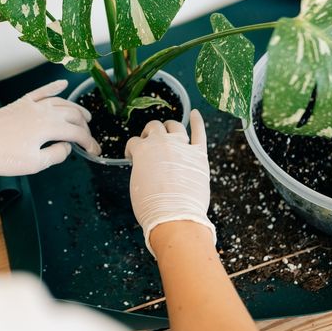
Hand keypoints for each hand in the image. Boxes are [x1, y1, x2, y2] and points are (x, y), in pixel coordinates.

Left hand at [0, 79, 100, 176]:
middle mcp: (43, 111)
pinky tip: (62, 83)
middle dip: (84, 126)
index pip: (77, 133)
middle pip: (72, 114)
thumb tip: (67, 147)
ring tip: (84, 116)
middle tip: (89, 136)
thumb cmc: (2, 156)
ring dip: (75, 107)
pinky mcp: (20, 103)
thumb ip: (56, 154)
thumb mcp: (33, 164)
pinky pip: (41, 92)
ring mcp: (31, 105)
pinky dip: (53, 87)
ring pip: (60, 102)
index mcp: (48, 126)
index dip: (89, 142)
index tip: (95, 152)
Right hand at [125, 109, 214, 255]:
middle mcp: (161, 143)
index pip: (134, 141)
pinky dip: (197, 121)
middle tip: (150, 142)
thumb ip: (141, 168)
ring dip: (169, 126)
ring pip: (175, 126)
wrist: (175, 217)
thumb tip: (147, 167)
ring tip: (168, 131)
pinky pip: (199, 132)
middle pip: (154, 127)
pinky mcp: (199, 154)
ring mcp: (182, 146)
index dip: (132, 149)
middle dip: (149, 133)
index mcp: (143, 150)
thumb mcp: (136, 184)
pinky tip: (195, 114)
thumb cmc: (152, 207)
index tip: (133, 157)